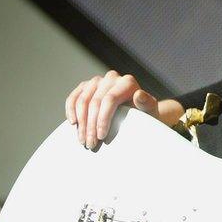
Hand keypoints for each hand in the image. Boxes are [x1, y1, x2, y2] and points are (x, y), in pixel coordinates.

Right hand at [65, 70, 182, 148]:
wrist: (137, 113)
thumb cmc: (145, 114)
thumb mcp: (150, 112)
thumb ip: (147, 103)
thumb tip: (139, 95)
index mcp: (128, 82)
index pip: (110, 100)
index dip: (102, 119)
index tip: (101, 137)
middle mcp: (112, 78)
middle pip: (95, 102)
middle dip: (91, 125)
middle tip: (90, 144)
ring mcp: (98, 81)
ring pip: (83, 100)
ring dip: (81, 122)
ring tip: (83, 140)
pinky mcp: (86, 86)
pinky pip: (74, 97)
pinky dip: (71, 110)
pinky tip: (73, 123)